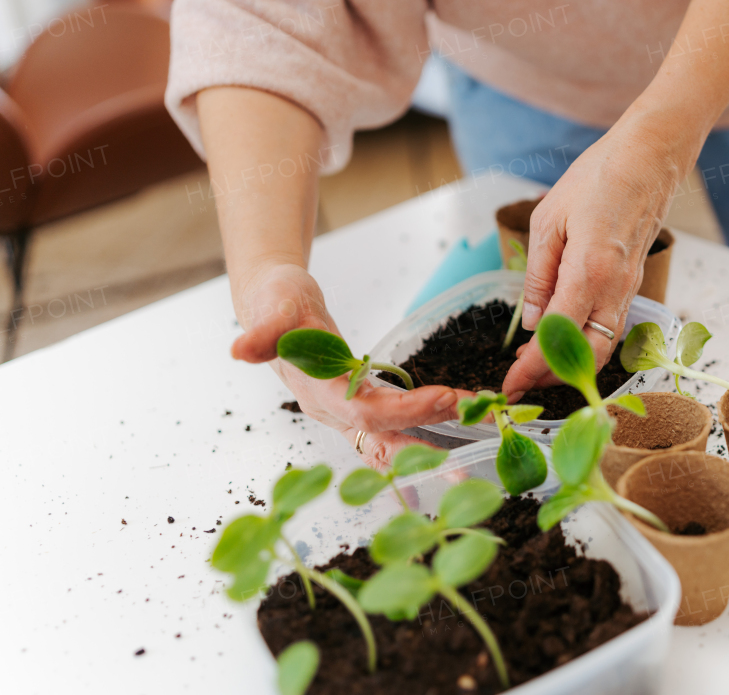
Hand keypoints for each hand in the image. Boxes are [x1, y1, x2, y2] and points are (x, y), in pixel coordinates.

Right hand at [232, 262, 464, 469]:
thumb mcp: (271, 309)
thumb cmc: (275, 303)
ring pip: (390, 433)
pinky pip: (394, 419)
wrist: (272, 304)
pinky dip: (424, 421)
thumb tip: (240, 349)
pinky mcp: (359, 398)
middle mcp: (333, 409)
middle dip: (425, 441)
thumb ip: (263, 333)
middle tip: (469, 442)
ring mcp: (346, 408)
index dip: (403, 410)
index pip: (363, 412)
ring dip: (430, 438)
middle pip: (382, 433)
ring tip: (469, 443)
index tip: (444, 398)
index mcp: (316, 392)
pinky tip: (455, 416)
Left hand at [501, 121, 683, 394]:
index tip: (509, 387)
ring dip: (571, 363)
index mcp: (589, 271)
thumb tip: (529, 321)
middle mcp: (616, 288)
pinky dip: (587, 343)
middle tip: (521, 383)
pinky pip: (611, 326)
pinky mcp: (635, 283)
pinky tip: (563, 337)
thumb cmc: (598, 178)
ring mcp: (630, 288)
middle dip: (553, 377)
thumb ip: (538, 274)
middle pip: (589, 356)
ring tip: (536, 363)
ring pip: (604, 346)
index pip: (558, 337)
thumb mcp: (549, 220)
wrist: (650, 158)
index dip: (531, 368)